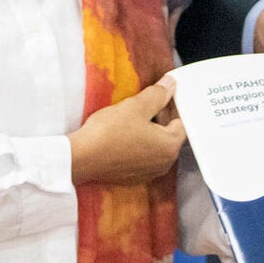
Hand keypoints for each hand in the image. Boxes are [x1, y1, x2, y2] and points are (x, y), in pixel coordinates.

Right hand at [68, 77, 185, 185]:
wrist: (82, 158)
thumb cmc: (109, 133)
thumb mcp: (136, 106)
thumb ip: (157, 94)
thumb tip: (170, 85)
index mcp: (169, 146)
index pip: (181, 121)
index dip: (172, 105)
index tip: (161, 95)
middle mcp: (163, 163)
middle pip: (169, 135)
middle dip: (161, 117)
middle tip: (145, 102)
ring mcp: (148, 173)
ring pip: (155, 146)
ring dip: (148, 131)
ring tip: (133, 117)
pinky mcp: (133, 177)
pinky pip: (142, 157)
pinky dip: (138, 144)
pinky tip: (123, 134)